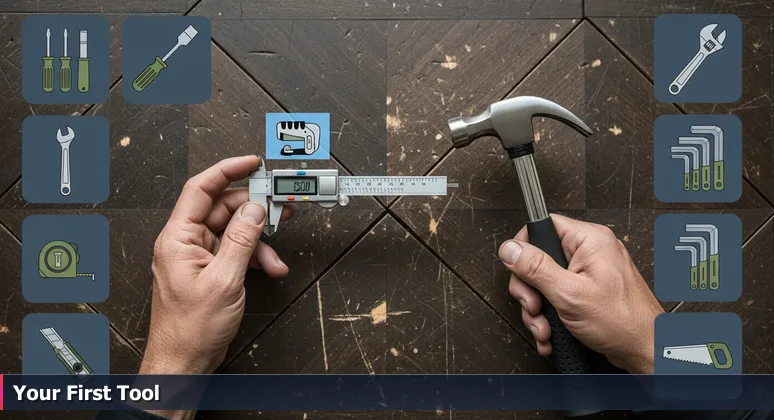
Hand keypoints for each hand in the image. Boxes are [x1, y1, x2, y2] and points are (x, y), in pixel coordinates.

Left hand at [140, 156, 292, 376]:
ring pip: (234, 231)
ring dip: (260, 240)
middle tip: (280, 208)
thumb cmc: (190, 329)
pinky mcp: (210, 270)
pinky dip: (255, 257)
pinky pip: (236, 251)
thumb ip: (242, 240)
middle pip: (223, 209)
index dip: (227, 170)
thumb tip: (255, 210)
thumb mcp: (224, 281)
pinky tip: (269, 268)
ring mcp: (198, 256)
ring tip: (276, 254)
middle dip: (254, 209)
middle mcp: (185, 242)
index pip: (201, 189)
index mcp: (178, 238)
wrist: (184, 362)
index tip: (251, 163)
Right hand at [498, 214, 663, 373]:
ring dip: (538, 310)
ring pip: (543, 282)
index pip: (542, 226)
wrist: (646, 350)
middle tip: (535, 306)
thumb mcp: (569, 293)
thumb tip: (511, 248)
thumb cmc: (623, 322)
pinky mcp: (586, 291)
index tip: (520, 272)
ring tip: (546, 327)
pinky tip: (552, 332)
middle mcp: (589, 251)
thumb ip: (536, 268)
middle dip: (530, 290)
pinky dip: (550, 316)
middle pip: (538, 259)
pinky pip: (556, 296)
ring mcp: (588, 272)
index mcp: (589, 240)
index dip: (524, 249)